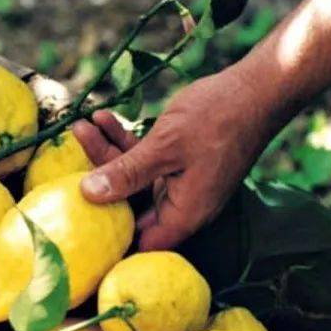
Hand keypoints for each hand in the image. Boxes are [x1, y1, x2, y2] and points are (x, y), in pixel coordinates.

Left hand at [72, 67, 277, 249]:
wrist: (258, 87)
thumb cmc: (218, 119)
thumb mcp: (165, 146)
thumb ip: (127, 173)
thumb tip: (88, 194)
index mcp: (184, 214)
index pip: (139, 243)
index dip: (109, 237)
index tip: (77, 219)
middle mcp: (182, 204)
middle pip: (129, 203)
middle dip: (98, 177)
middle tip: (73, 150)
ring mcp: (179, 182)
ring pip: (133, 176)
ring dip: (107, 151)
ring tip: (81, 125)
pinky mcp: (178, 161)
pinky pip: (144, 158)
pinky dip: (125, 141)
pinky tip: (104, 117)